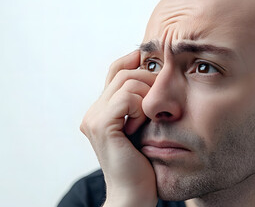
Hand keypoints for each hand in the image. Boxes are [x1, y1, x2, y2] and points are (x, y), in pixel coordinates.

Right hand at [80, 50, 156, 206]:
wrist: (134, 194)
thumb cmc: (143, 163)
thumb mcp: (142, 126)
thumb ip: (140, 104)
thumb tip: (153, 76)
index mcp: (101, 110)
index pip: (115, 71)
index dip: (133, 61)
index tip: (153, 61)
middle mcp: (93, 111)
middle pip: (122, 72)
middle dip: (147, 77)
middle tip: (161, 93)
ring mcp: (94, 118)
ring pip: (126, 80)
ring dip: (146, 93)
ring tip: (151, 115)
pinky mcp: (102, 126)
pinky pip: (126, 97)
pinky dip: (141, 106)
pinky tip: (143, 123)